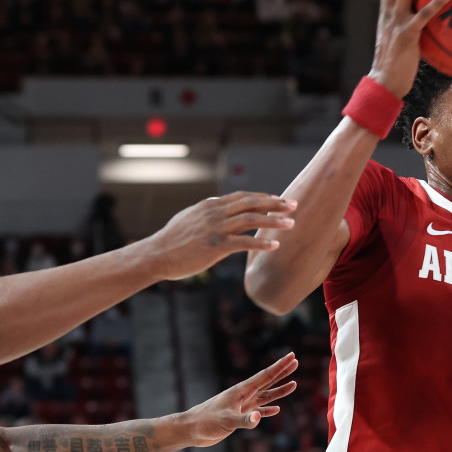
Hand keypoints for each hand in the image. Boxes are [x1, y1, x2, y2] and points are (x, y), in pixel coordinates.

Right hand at [144, 192, 296, 280]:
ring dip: (273, 221)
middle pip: (251, 204)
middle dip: (275, 204)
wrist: (158, 254)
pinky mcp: (215, 246)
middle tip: (294, 205)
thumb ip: (207, 211)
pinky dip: (261, 243)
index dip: (263, 198)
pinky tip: (275, 245)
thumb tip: (217, 204)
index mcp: (211, 205)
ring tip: (291, 224)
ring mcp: (215, 228)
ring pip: (251, 220)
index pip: (243, 197)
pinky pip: (243, 243)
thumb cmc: (173, 239)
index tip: (279, 200)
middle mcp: (215, 213)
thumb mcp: (190, 217)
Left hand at [184, 353, 298, 447]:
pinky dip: (268, 410)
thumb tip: (259, 416)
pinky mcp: (239, 416)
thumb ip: (244, 419)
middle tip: (295, 362)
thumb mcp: (226, 420)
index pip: (265, 375)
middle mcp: (244, 395)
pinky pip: (259, 411)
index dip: (280, 366)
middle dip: (282, 372)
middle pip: (268, 381)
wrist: (191, 430)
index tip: (292, 356)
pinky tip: (276, 409)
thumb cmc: (206, 421)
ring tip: (293, 384)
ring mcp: (242, 406)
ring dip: (279, 391)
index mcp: (242, 390)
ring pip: (265, 396)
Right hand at [368, 0, 451, 97]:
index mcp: (385, 11)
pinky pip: (423, 14)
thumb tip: (433, 17)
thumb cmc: (396, 63)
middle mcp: (388, 12)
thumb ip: (411, 23)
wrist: (384, 83)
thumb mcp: (400, 37)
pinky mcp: (407, 35)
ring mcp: (396, 23)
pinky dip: (438, 2)